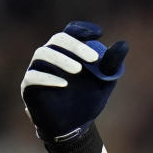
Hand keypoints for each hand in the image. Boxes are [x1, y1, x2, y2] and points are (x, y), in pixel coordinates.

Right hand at [21, 21, 127, 140]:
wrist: (75, 124)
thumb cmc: (88, 97)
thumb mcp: (105, 80)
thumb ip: (112, 62)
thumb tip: (123, 44)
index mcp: (68, 50)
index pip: (72, 31)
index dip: (83, 29)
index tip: (99, 34)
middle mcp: (50, 55)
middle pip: (58, 39)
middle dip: (76, 45)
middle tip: (94, 58)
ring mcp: (37, 69)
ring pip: (42, 54)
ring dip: (61, 59)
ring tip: (79, 70)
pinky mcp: (28, 87)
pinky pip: (33, 77)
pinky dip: (48, 78)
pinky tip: (64, 84)